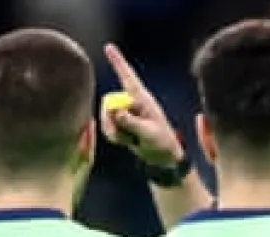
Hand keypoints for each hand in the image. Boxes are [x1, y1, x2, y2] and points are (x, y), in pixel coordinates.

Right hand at [101, 43, 184, 166]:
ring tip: (133, 139)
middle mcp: (131, 102)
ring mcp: (124, 113)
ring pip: (106, 118)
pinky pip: (107, 129)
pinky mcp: (120, 123)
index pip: (128, 76)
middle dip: (113, 119)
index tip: (109, 47)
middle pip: (109, 102)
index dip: (118, 62)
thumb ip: (131, 122)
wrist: (162, 156)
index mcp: (142, 98)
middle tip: (128, 133)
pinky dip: (115, 138)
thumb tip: (115, 111)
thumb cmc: (162, 141)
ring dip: (116, 132)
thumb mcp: (149, 133)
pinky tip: (128, 142)